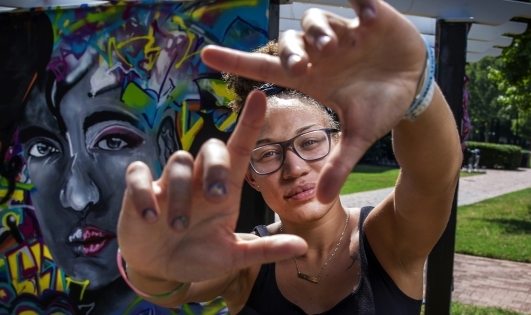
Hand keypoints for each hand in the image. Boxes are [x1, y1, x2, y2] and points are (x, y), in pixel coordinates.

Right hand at [117, 91, 306, 282]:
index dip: (249, 123)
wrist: (160, 268)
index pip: (239, 149)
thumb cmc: (198, 255)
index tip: (260, 97)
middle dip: (216, 167)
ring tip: (178, 227)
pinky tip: (149, 216)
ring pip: (178, 162)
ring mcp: (169, 183)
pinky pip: (138, 174)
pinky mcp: (139, 190)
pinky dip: (143, 192)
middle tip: (216, 198)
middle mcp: (199, 180)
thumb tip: (302, 246)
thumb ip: (264, 250)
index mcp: (224, 190)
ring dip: (180, 194)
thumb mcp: (233, 256)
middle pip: (210, 147)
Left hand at [201, 0, 426, 202]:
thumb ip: (340, 164)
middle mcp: (320, 54)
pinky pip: (357, 0)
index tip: (205, 55)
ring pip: (314, 22)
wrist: (413, 90)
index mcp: (312, 78)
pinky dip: (359, 3)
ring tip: (335, 47)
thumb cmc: (379, 108)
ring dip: (319, 32)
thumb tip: (323, 201)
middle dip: (291, 52)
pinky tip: (368, 17)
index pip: (265, 68)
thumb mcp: (360, 137)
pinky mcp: (370, 18)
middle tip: (301, 65)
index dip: (235, 61)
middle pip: (290, 45)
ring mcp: (343, 33)